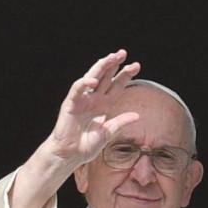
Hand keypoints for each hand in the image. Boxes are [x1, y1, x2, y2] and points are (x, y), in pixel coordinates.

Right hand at [43, 49, 141, 165]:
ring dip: (101, 66)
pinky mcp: (71, 103)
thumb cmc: (87, 145)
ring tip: (111, 57)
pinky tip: (93, 80)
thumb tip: (137, 115)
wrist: (70, 154)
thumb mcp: (108, 132)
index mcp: (104, 104)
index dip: (125, 75)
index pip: (116, 85)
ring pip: (92, 77)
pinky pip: (78, 89)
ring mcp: (82, 99)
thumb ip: (120, 122)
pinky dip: (84, 83)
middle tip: (123, 53)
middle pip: (106, 77)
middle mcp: (94, 99)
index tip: (136, 65)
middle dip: (114, 64)